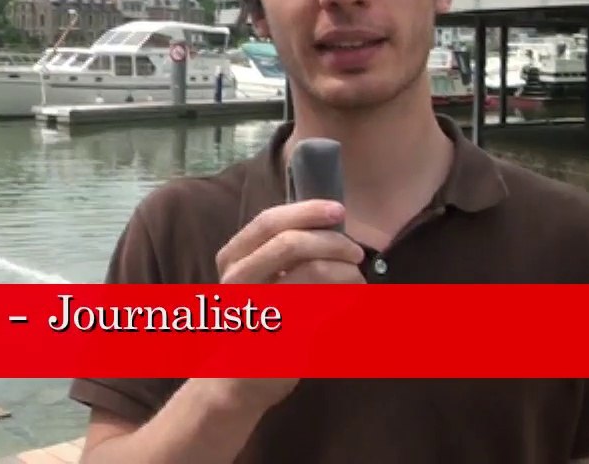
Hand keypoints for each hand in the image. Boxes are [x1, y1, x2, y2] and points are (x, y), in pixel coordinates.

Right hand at [211, 200, 365, 408]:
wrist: (236, 377)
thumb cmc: (255, 319)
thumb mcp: (256, 277)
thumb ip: (281, 250)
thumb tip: (328, 223)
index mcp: (232, 258)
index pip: (269, 221)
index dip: (308, 211)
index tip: (339, 211)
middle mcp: (239, 280)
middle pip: (292, 243)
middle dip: (333, 242)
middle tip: (356, 252)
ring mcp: (259, 308)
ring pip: (313, 272)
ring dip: (346, 271)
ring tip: (357, 280)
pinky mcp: (282, 336)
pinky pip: (327, 307)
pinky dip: (347, 299)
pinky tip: (351, 303)